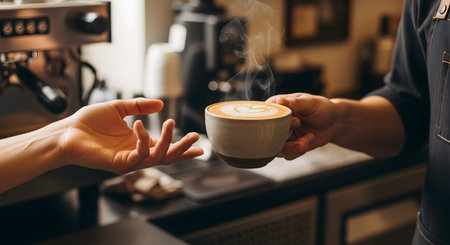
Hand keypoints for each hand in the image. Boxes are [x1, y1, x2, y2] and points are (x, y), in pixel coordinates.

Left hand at [58, 98, 202, 173]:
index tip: (200, 145)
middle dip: (183, 149)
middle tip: (195, 136)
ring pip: (157, 158)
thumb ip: (140, 106)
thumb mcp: (119, 108)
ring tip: (170, 124)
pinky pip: (138, 155)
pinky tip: (138, 125)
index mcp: (138, 143)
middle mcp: (136, 154)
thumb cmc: (88, 122)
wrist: (66, 130)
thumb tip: (161, 104)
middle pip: (167, 157)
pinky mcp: (118, 164)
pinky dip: (142, 140)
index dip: (183, 147)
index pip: (165, 148)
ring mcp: (128, 161)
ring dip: (167, 142)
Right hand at [267, 93, 338, 159]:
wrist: (333, 123)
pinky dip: (297, 151)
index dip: (276, 121)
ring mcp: (279, 136)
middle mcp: (274, 122)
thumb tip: (280, 100)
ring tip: (305, 141)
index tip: (295, 120)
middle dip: (284, 137)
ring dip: (291, 147)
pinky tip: (308, 140)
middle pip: (267, 135)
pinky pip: (286, 154)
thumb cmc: (321, 108)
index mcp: (275, 106)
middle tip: (300, 128)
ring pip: (275, 148)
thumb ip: (295, 103)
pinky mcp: (286, 147)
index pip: (264, 115)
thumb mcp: (310, 103)